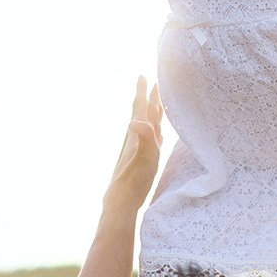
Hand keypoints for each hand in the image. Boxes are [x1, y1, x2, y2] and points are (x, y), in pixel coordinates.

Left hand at [105, 76, 163, 211]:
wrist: (121, 201)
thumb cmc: (133, 181)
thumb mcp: (143, 158)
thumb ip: (143, 139)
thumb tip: (136, 120)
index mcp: (136, 134)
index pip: (141, 108)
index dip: (143, 92)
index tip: (143, 75)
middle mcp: (135, 138)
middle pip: (142, 112)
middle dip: (148, 97)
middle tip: (151, 83)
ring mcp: (137, 148)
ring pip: (145, 124)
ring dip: (151, 111)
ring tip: (155, 103)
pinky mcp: (140, 158)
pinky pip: (149, 136)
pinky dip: (154, 128)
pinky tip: (155, 131)